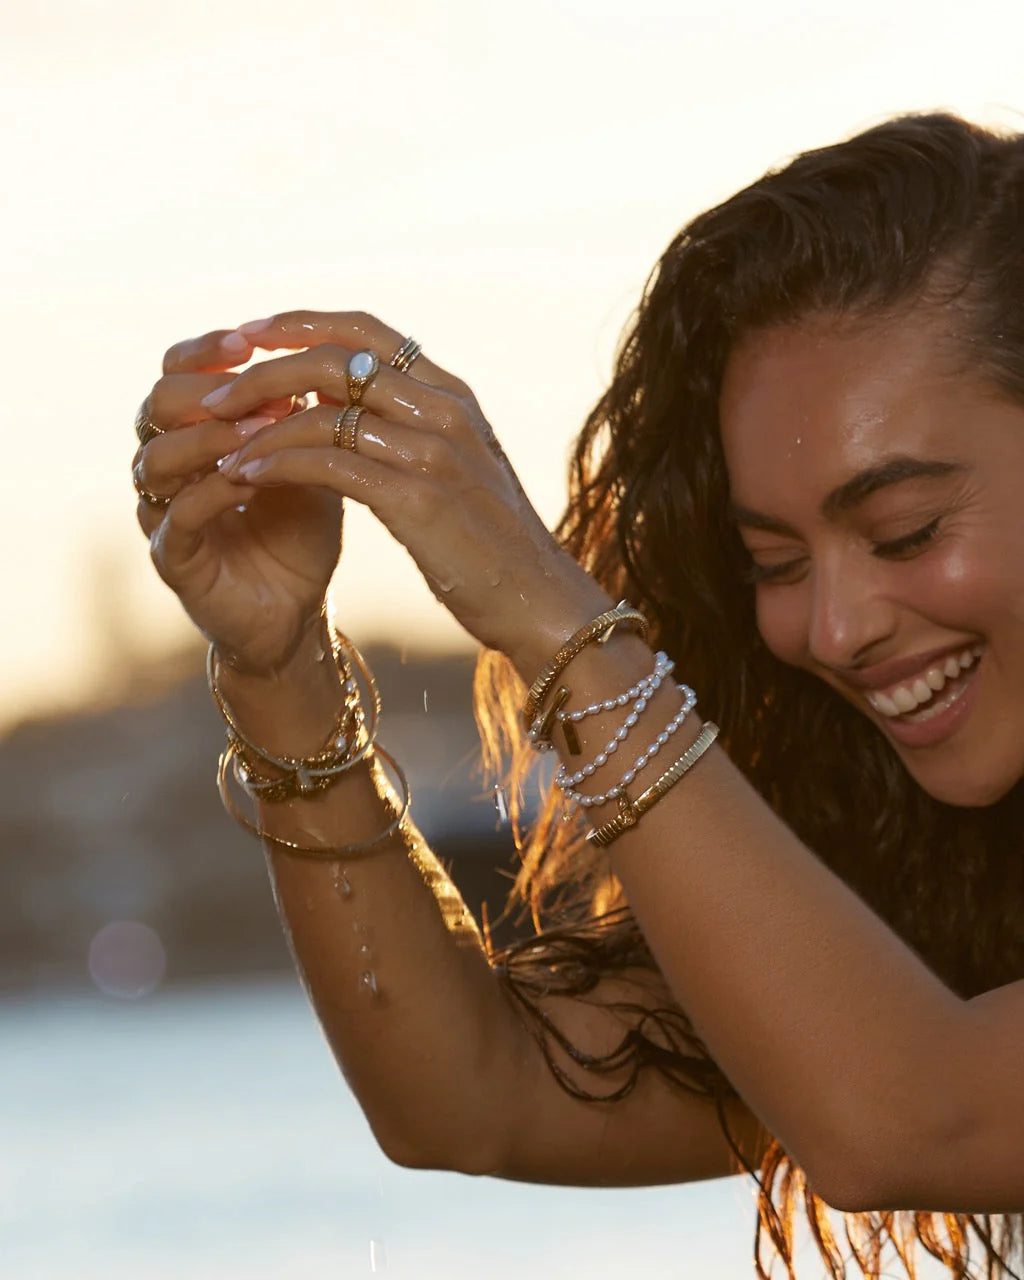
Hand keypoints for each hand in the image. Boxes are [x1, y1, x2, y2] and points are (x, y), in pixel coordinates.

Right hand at [134, 328, 343, 673]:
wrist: (298, 608)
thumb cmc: (300, 529)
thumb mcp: (313, 462)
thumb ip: (310, 416)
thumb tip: (332, 356)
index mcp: (193, 431)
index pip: (175, 371)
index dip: (205, 351)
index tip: (248, 341)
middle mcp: (165, 464)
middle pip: (157, 404)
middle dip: (209, 390)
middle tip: (263, 389)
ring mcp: (160, 511)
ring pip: (156, 456)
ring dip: (210, 436)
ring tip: (263, 429)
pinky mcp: (171, 556)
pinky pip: (176, 513)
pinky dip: (212, 490)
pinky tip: (250, 479)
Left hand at [203, 310, 608, 675]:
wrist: (540, 601)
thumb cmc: (494, 545)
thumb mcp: (459, 471)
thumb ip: (416, 432)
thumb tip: (356, 409)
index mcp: (453, 395)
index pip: (367, 329)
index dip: (302, 322)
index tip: (250, 333)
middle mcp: (445, 410)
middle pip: (337, 359)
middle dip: (264, 370)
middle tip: (214, 395)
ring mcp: (434, 451)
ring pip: (324, 409)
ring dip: (259, 424)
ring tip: (216, 443)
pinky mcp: (417, 499)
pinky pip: (327, 464)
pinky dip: (276, 465)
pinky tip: (244, 477)